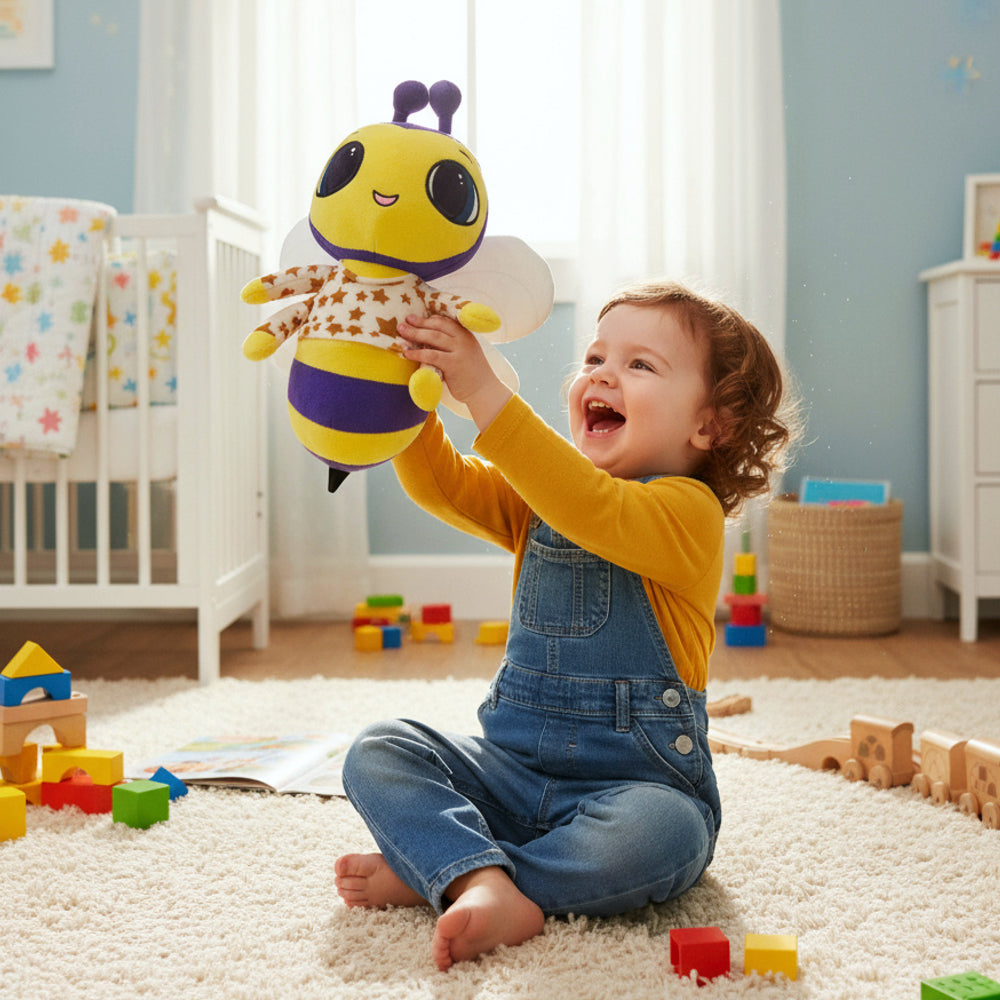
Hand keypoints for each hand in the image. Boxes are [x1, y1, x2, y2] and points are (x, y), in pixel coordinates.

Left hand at [398, 314, 511, 430]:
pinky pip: (431, 355)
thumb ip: (452, 345)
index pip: (444, 322)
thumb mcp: (465, 353)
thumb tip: (427, 341)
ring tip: (401, 334)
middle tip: (404, 322)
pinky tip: (406, 353)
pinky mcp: (453, 364)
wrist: (484, 391)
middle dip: (418, 323)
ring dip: (414, 334)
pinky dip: (417, 353)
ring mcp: (459, 351)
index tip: (414, 318)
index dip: (428, 319)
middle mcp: (463, 339)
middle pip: (437, 326)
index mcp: (465, 334)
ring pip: (433, 337)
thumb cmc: (472, 374)